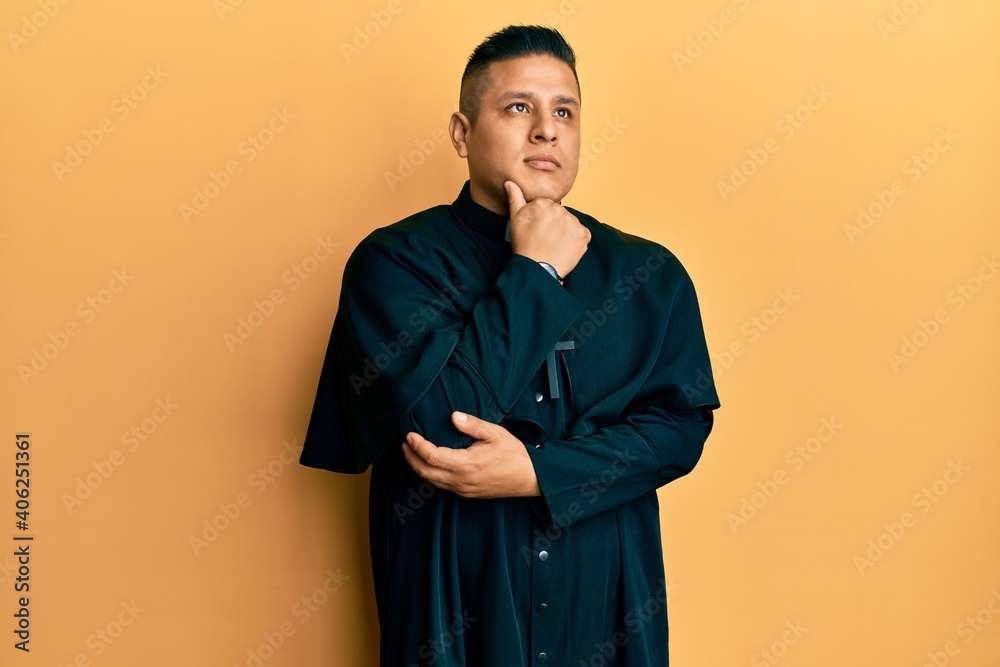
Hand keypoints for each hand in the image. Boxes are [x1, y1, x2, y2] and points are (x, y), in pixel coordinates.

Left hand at [402, 411, 540, 498]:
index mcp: (466, 464)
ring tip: (411, 453)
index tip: (409, 435)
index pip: (432, 456)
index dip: (417, 446)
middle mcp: (461, 480)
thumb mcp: (495, 434)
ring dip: (418, 467)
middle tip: (405, 444)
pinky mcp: (466, 493)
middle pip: (425, 472)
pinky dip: (430, 475)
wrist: (530, 478)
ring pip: (431, 481)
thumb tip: (454, 416)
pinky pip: (441, 485)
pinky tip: (429, 465)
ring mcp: (463, 489)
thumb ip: (473, 425)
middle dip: (410, 458)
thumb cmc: (514, 455)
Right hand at [505, 180, 589, 278]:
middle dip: (555, 224)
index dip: (543, 219)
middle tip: (545, 239)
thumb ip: (515, 198)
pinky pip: (582, 235)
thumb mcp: (515, 219)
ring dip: (565, 232)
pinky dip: (575, 241)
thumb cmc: (524, 244)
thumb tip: (510, 182)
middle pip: (560, 214)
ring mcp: (574, 222)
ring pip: (571, 224)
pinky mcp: (584, 235)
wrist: (536, 268)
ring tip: (554, 244)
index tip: (538, 230)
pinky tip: (564, 248)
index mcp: (544, 203)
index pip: (548, 207)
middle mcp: (561, 209)